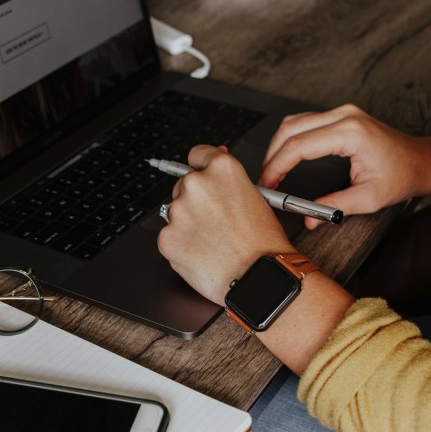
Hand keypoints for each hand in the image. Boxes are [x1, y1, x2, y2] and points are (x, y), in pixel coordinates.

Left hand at [157, 146, 295, 304]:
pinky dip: (182, 245)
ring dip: (188, 224)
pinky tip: (203, 253)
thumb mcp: (256, 198)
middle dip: (196, 202)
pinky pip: (170, 237)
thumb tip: (214, 161)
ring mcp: (178, 211)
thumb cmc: (263, 243)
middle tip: (216, 222)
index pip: (197, 154)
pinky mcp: (167, 237)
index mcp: (221, 169)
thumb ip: (229, 179)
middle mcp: (196, 184)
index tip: (203, 176)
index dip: (202, 167)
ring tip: (214, 241)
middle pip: (184, 185)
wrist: (259, 277)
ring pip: (176, 213)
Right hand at [260, 104, 425, 229]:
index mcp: (351, 133)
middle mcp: (345, 116)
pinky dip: (290, 139)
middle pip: (291, 129)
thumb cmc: (402, 176)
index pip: (299, 145)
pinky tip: (286, 157)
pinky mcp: (341, 116)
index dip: (277, 166)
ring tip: (273, 172)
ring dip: (278, 146)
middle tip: (266, 182)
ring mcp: (342, 112)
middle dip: (272, 156)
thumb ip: (335, 207)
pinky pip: (305, 121)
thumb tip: (308, 218)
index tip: (268, 184)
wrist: (420, 161)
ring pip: (294, 122)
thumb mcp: (369, 198)